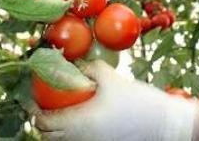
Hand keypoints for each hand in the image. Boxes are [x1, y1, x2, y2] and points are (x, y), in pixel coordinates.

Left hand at [34, 60, 198, 140]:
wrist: (165, 126)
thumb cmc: (138, 102)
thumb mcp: (112, 80)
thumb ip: (91, 69)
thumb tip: (77, 64)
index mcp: (78, 123)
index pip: (43, 122)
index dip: (34, 110)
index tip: (33, 99)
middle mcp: (80, 140)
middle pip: (49, 137)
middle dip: (43, 122)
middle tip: (44, 106)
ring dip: (58, 129)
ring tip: (63, 113)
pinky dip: (74, 134)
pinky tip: (82, 121)